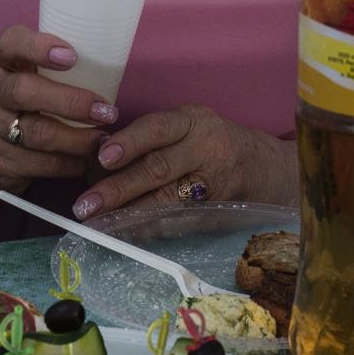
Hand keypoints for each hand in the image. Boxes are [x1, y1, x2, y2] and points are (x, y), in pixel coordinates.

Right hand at [0, 26, 114, 200]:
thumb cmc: (19, 102)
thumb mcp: (26, 76)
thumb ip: (54, 67)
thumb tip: (112, 60)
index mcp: (2, 63)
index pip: (11, 43)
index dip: (39, 47)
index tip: (73, 56)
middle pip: (24, 92)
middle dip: (71, 102)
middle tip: (107, 111)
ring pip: (37, 134)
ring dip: (78, 139)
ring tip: (103, 139)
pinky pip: (39, 165)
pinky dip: (70, 164)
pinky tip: (86, 159)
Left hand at [73, 105, 294, 219]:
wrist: (267, 168)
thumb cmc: (213, 143)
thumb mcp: (190, 127)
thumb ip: (153, 139)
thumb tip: (97, 160)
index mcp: (193, 120)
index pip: (157, 127)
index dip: (129, 142)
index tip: (102, 157)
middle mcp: (206, 148)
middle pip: (158, 167)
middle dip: (118, 188)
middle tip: (85, 204)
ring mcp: (214, 183)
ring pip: (166, 200)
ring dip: (128, 214)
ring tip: (98, 222)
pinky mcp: (217, 212)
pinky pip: (178, 222)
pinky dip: (150, 229)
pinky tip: (127, 233)